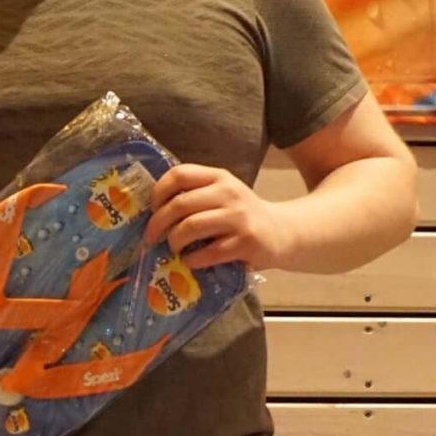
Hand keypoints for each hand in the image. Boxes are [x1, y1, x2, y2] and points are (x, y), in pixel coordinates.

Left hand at [145, 165, 294, 272]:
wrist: (283, 233)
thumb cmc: (243, 216)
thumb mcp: (223, 196)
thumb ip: (196, 196)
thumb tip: (154, 212)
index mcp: (219, 177)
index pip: (179, 174)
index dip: (158, 192)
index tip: (152, 208)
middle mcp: (228, 193)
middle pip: (179, 204)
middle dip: (157, 223)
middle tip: (151, 237)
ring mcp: (238, 217)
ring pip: (190, 227)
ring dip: (174, 241)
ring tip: (174, 249)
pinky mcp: (246, 242)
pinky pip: (207, 252)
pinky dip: (192, 260)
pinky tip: (190, 262)